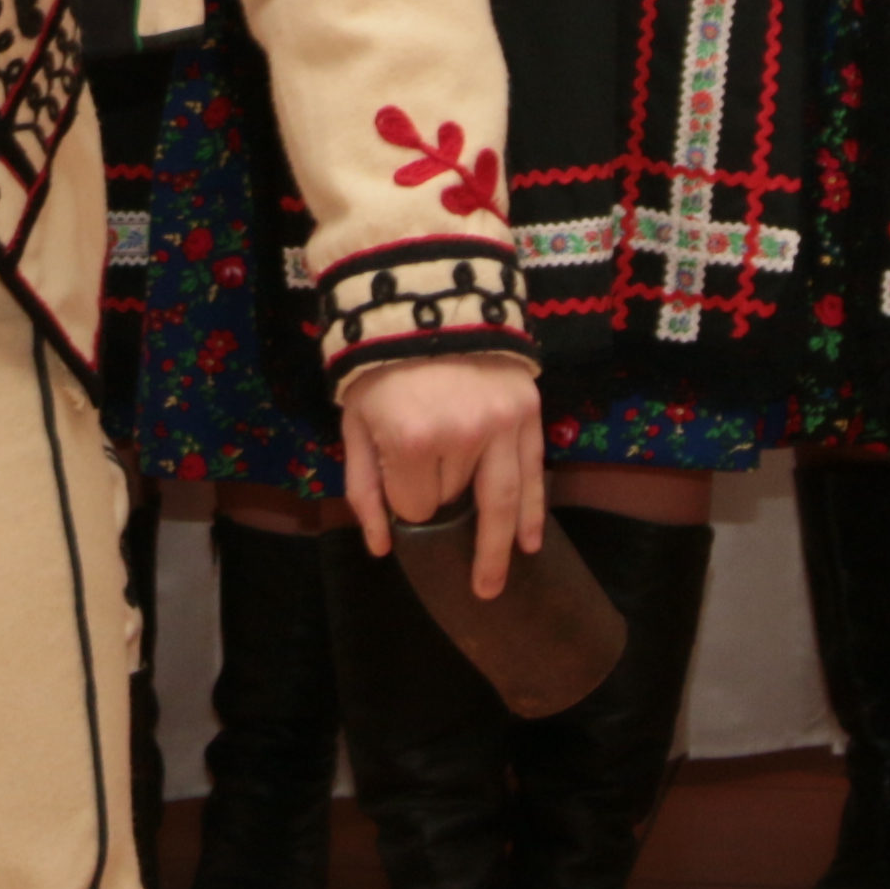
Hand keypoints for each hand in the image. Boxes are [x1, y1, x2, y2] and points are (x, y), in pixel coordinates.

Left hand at [340, 353, 547, 595]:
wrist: (426, 300)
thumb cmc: (379, 366)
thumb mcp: (355, 423)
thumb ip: (364, 488)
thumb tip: (382, 547)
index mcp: (412, 439)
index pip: (415, 505)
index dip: (404, 500)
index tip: (397, 476)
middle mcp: (464, 435)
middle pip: (456, 500)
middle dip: (443, 507)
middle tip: (474, 587)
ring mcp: (502, 423)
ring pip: (501, 497)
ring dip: (500, 542)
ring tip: (496, 582)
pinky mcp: (528, 411)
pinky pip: (534, 471)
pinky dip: (534, 511)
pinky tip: (531, 543)